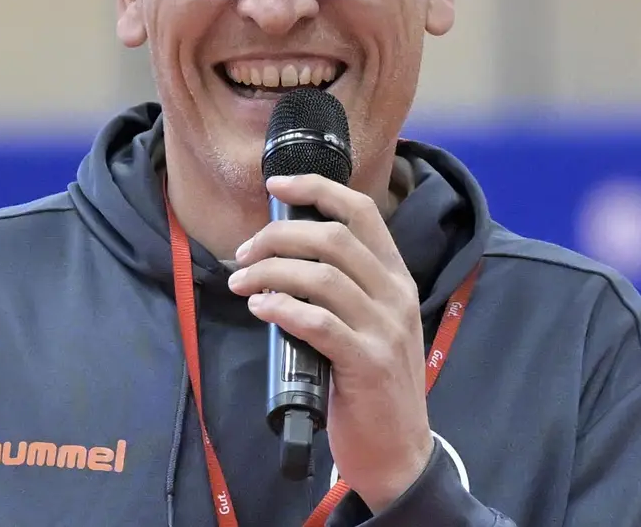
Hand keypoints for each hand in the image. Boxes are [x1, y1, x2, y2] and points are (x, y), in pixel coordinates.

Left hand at [226, 174, 433, 511]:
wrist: (398, 452)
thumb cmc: (372, 385)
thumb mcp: (369, 325)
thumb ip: (342, 290)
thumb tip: (282, 259)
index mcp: (397, 277)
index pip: (362, 212)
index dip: (317, 189)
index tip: (275, 186)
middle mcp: (397, 295)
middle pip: (333, 238)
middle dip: (278, 237)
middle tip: (242, 254)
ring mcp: (386, 329)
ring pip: (322, 276)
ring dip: (271, 272)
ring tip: (241, 284)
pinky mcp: (368, 363)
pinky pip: (319, 322)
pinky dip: (284, 309)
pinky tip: (261, 309)